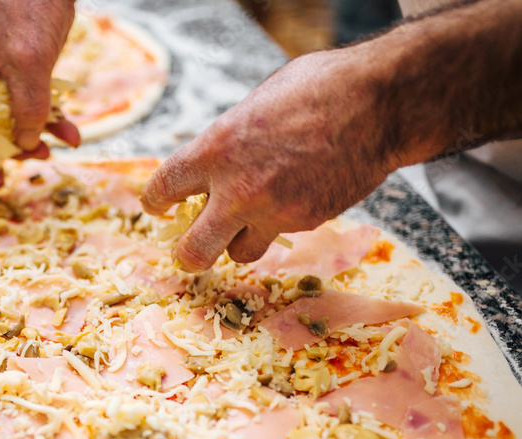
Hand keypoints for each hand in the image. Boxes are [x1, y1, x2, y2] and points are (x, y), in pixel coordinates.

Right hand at [0, 0, 80, 187]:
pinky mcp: (18, 71)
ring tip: (52, 151)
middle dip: (2, 151)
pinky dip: (48, 121)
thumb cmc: (29, 5)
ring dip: (30, 139)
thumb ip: (26, 106)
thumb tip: (24, 145)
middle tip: (23, 167)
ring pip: (5, 121)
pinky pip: (28, 105)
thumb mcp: (28, 61)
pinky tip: (72, 134)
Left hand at [140, 49, 397, 271]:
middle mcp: (237, 190)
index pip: (162, 189)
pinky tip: (294, 194)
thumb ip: (225, 142)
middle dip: (188, 253)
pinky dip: (278, 223)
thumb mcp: (252, 106)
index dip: (156, 201)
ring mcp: (273, 212)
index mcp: (214, 149)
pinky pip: (278, 236)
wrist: (378, 103)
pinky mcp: (305, 223)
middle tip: (191, 248)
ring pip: (239, 253)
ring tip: (250, 217)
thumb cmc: (315, 90)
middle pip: (193, 251)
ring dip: (239, 239)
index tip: (159, 205)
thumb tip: (211, 164)